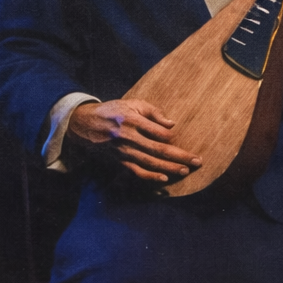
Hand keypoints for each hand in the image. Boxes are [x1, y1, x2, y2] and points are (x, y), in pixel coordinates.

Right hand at [67, 99, 200, 183]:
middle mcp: (128, 137)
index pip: (158, 132)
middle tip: (197, 161)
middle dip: (180, 156)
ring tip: (186, 170)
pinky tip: (164, 179)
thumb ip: (153, 112)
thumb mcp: (131, 103)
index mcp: (132, 120)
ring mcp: (123, 152)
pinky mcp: (119, 161)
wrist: (84, 124)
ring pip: (150, 163)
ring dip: (170, 168)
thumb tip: (171, 124)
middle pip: (158, 150)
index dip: (171, 136)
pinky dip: (151, 177)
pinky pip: (137, 172)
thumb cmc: (112, 111)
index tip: (180, 138)